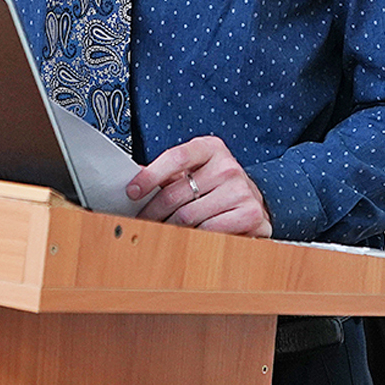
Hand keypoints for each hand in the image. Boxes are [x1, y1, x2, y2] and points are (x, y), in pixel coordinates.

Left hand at [127, 136, 272, 237]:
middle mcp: (228, 166)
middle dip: (153, 211)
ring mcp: (241, 190)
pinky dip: (193, 237)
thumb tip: (133, 184)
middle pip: (177, 193)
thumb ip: (168, 174)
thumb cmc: (216, 185)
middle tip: (142, 221)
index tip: (132, 192)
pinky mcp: (249, 214)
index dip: (150, 176)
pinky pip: (208, 231)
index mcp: (211, 148)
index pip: (176, 158)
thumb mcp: (194, 171)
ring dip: (170, 227)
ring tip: (162, 230)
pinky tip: (187, 236)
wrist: (252, 201)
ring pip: (188, 216)